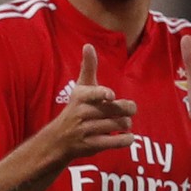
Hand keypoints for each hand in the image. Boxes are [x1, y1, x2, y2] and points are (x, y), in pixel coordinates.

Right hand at [46, 44, 135, 160]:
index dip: (101, 94)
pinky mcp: (91, 146)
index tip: (110, 95)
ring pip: (115, 125)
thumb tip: (88, 45)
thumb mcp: (81, 88)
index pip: (92, 94)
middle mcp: (82, 113)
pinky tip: (129, 137)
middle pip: (111, 110)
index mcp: (81, 97)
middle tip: (130, 109)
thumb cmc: (75, 108)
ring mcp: (86, 130)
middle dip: (126, 109)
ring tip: (125, 123)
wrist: (59, 139)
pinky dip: (124, 140)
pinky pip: (113, 143)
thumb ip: (88, 67)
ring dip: (126, 124)